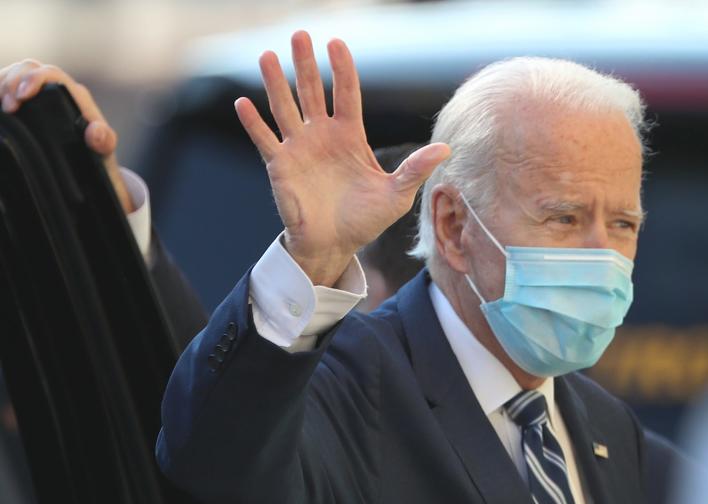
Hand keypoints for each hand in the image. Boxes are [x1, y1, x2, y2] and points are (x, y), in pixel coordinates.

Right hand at [0, 60, 133, 213]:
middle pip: (26, 69)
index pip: (50, 74)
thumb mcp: (104, 148)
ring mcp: (36, 93)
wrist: (87, 161)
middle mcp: (53, 87)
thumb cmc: (96, 150)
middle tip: (7, 107)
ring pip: (12, 74)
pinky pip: (5, 88)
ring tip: (0, 107)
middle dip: (12, 82)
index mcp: (72, 93)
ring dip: (1, 85)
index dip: (34, 79)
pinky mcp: (23, 102)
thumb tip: (95, 132)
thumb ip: (105, 140)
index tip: (22, 96)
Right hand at [235, 31, 449, 286]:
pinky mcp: (280, 166)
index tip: (337, 43)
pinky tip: (243, 103)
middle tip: (300, 35)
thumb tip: (445, 148)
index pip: (347, 94)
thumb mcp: (397, 194)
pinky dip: (253, 123)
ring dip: (276, 83)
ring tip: (267, 56)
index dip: (342, 69)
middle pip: (312, 92)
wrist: (335, 246)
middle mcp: (322, 136)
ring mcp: (299, 149)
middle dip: (306, 64)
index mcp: (350, 137)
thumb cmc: (365, 220)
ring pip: (285, 108)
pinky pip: (264, 140)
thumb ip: (416, 169)